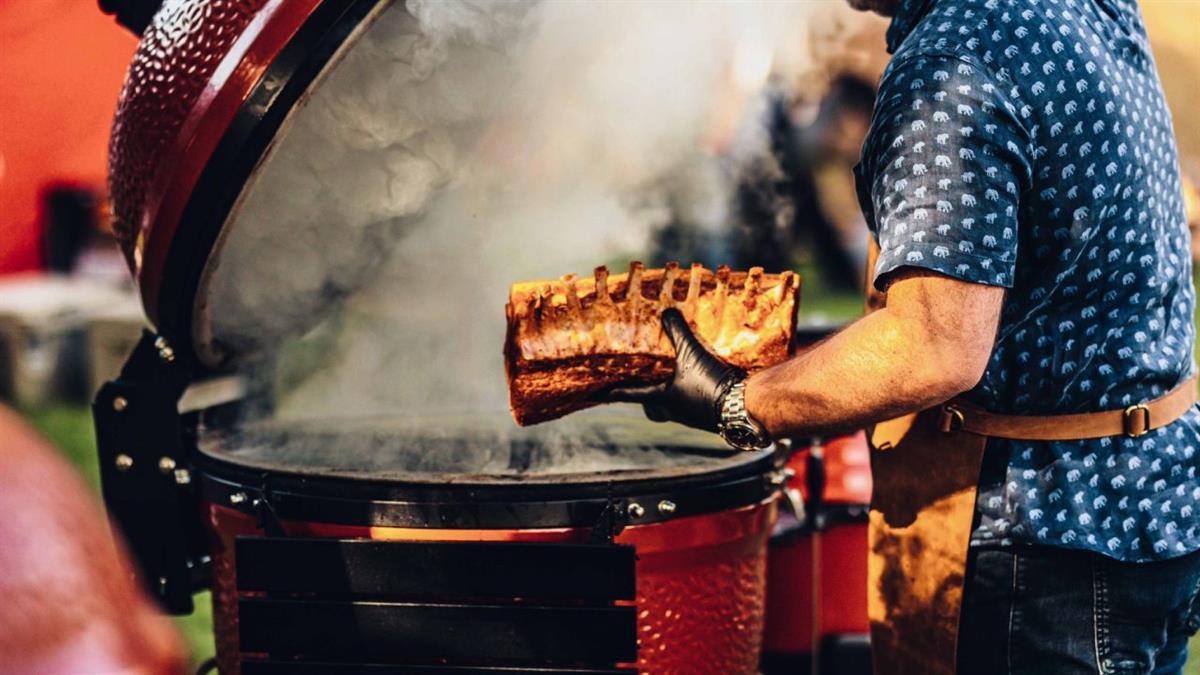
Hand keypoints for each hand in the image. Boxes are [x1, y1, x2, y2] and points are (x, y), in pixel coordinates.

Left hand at [595, 308, 743, 432]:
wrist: (742, 409)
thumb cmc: (709, 384)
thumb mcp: (691, 353)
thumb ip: (678, 332)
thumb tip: (665, 311)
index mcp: (661, 399)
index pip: (629, 394)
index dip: (612, 392)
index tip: (596, 394)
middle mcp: (674, 411)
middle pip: (651, 407)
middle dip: (646, 397)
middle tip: (643, 383)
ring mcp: (692, 415)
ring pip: (672, 406)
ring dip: (669, 393)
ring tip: (673, 375)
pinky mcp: (710, 414)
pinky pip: (692, 404)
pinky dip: (691, 392)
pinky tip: (701, 379)